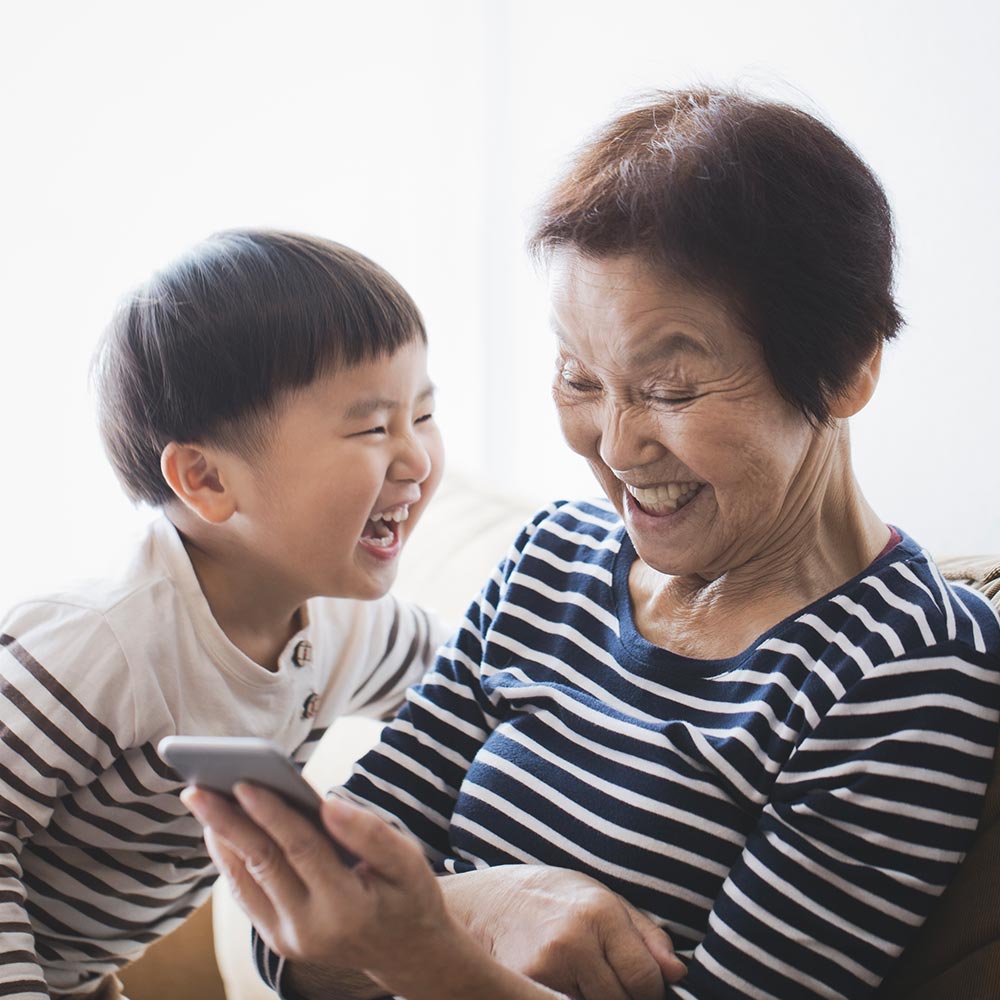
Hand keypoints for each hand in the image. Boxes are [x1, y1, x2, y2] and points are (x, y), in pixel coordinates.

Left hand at [182, 784, 457, 992]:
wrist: (405, 953)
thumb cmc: (408, 894)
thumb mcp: (409, 862)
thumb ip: (371, 832)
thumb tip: (328, 802)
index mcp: (348, 907)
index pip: (302, 850)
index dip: (272, 814)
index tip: (244, 782)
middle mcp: (311, 930)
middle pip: (262, 864)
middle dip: (227, 823)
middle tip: (196, 788)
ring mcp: (289, 939)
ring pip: (244, 880)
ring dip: (220, 838)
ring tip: (200, 799)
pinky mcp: (277, 938)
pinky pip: (246, 894)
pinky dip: (229, 859)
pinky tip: (220, 828)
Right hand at [441, 865, 685, 999]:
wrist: (487, 902)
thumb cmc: (553, 897)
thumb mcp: (603, 897)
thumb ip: (645, 935)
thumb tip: (677, 973)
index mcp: (599, 913)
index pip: (646, 981)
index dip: (647, 986)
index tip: (636, 979)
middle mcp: (572, 941)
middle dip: (621, 995)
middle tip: (601, 973)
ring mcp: (544, 969)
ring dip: (595, 999)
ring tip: (580, 976)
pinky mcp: (523, 986)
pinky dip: (569, 998)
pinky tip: (561, 983)